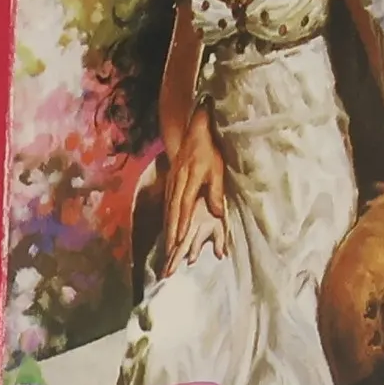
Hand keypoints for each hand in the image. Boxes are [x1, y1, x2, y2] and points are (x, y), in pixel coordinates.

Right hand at [162, 109, 224, 267]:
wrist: (192, 133)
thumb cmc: (208, 152)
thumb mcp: (217, 169)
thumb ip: (216, 191)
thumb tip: (217, 213)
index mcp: (191, 178)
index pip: (185, 204)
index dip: (183, 222)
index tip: (181, 239)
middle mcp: (178, 181)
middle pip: (173, 210)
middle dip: (171, 232)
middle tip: (169, 251)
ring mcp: (171, 182)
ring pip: (168, 208)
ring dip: (167, 228)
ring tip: (167, 246)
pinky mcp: (169, 183)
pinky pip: (166, 204)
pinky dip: (166, 219)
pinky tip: (167, 230)